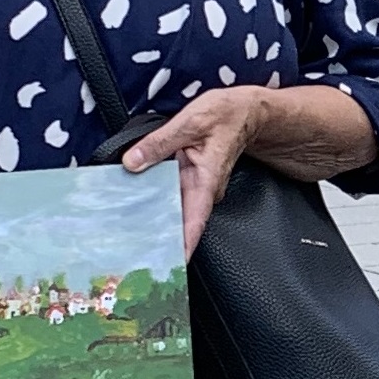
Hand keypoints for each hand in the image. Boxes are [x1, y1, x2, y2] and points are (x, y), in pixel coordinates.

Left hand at [113, 85, 268, 255]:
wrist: (247, 111)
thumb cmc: (226, 115)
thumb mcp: (189, 122)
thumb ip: (159, 143)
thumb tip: (132, 161)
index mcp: (206, 181)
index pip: (194, 222)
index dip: (182, 246)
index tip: (171, 267)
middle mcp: (203, 190)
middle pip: (181, 223)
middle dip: (162, 242)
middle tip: (137, 259)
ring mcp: (198, 187)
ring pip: (175, 211)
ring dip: (157, 224)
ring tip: (131, 240)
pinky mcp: (192, 180)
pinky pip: (173, 197)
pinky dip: (157, 204)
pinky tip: (138, 207)